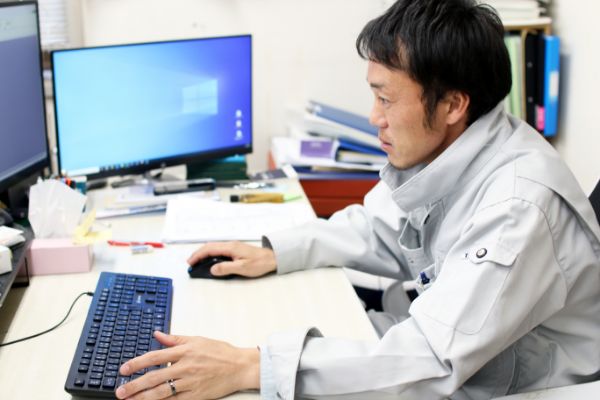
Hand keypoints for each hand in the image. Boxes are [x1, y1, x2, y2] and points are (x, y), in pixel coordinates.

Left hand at [115, 331, 259, 399]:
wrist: (240, 367)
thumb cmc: (221, 352)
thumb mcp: (197, 339)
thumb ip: (175, 339)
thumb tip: (157, 334)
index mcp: (185, 351)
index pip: (155, 357)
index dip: (137, 363)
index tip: (124, 369)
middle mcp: (186, 367)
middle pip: (154, 377)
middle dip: (134, 385)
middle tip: (120, 390)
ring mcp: (191, 383)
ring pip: (162, 392)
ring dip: (143, 397)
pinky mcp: (196, 395)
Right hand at [187, 241, 276, 277]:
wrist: (272, 259)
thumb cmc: (259, 263)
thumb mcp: (242, 268)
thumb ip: (226, 268)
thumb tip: (212, 269)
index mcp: (230, 248)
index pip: (209, 249)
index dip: (198, 256)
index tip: (190, 263)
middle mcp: (230, 245)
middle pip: (209, 246)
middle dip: (198, 254)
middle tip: (190, 263)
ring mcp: (233, 247)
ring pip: (213, 248)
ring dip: (204, 254)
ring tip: (197, 262)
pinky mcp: (235, 250)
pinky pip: (219, 250)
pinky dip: (210, 254)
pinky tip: (210, 261)